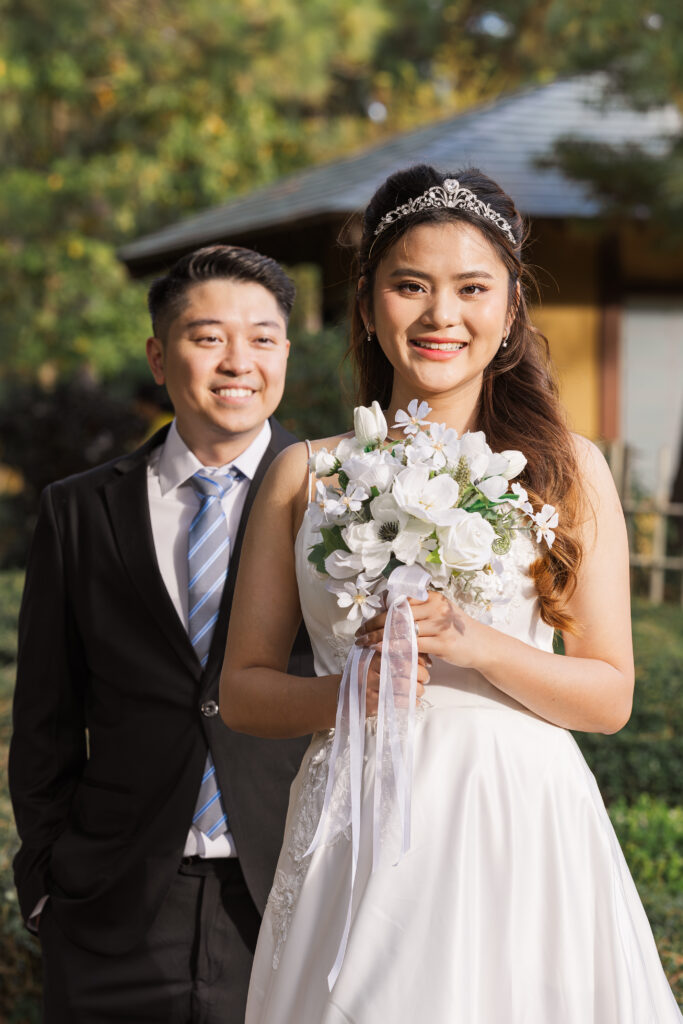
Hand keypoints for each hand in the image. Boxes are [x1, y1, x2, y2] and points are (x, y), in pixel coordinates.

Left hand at [356, 590, 482, 669]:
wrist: (482, 645)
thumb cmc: (456, 631)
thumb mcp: (438, 615)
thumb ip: (418, 612)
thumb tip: (389, 613)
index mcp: (433, 597)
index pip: (399, 602)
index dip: (379, 612)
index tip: (365, 623)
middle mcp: (437, 607)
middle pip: (398, 615)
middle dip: (375, 625)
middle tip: (359, 635)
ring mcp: (441, 624)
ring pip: (403, 629)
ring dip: (380, 637)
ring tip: (365, 643)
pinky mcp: (443, 642)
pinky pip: (414, 644)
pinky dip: (395, 647)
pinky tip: (382, 650)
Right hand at [361, 648, 430, 716]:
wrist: (344, 695)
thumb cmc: (365, 676)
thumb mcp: (375, 661)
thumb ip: (396, 656)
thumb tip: (426, 659)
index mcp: (372, 655)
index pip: (400, 651)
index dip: (417, 658)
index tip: (425, 664)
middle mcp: (370, 668)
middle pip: (404, 668)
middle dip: (420, 674)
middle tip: (425, 678)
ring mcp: (369, 686)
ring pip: (402, 685)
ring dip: (417, 690)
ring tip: (421, 691)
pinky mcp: (371, 702)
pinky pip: (397, 702)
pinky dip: (410, 702)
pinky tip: (415, 702)